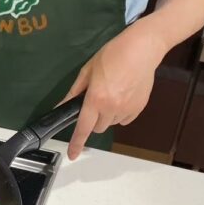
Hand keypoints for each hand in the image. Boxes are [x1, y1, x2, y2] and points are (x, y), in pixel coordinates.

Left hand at [62, 23, 166, 159]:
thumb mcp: (87, 70)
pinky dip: (121, 113)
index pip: (83, 127)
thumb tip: (62, 106)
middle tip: (97, 100)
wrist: (141, 49)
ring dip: (108, 115)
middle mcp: (111, 108)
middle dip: (94, 119)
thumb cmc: (112, 55)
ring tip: (113, 93)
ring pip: (111, 124)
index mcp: (96, 99)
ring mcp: (127, 110)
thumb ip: (74, 92)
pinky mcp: (138, 109)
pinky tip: (123, 96)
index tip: (72, 155)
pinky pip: (124, 120)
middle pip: (97, 127)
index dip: (76, 143)